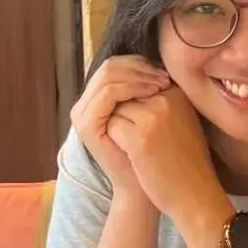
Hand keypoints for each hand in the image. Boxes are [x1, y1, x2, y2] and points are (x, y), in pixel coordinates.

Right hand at [69, 56, 169, 198]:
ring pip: (108, 76)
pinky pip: (108, 93)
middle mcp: (83, 105)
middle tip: (164, 76)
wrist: (143, 187)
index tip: (165, 72)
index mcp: (95, 100)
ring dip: (139, 75)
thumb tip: (160, 60)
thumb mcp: (147, 113)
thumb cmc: (150, 152)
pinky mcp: (86, 125)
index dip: (140, 63)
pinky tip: (153, 92)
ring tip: (162, 83)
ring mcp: (81, 115)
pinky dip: (132, 88)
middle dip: (140, 67)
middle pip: (109, 66)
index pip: (114, 66)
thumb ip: (143, 89)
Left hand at [106, 86, 233, 247]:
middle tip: (135, 135)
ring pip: (116, 108)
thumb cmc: (187, 161)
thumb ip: (160, 101)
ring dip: (118, 125)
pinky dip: (114, 139)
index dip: (133, 100)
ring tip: (134, 145)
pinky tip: (130, 153)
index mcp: (179, 92)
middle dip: (123, 110)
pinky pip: (111, 126)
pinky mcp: (140, 137)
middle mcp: (167, 98)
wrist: (196, 195)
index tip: (141, 121)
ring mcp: (153, 116)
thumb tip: (129, 85)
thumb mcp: (182, 120)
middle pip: (126, 92)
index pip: (140, 80)